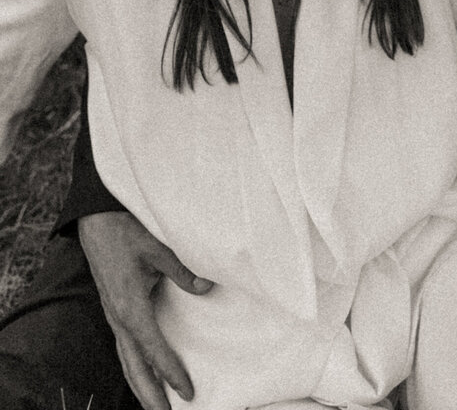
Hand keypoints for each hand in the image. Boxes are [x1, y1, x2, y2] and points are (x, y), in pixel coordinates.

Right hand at [78, 210, 212, 409]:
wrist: (97, 220)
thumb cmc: (126, 231)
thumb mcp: (158, 247)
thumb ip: (182, 270)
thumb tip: (205, 287)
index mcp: (129, 307)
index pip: (153, 350)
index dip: (170, 372)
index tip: (187, 392)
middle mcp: (118, 318)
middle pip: (133, 367)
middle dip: (150, 395)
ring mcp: (114, 316)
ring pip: (126, 360)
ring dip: (140, 385)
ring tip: (156, 406)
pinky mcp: (114, 310)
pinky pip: (124, 347)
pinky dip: (135, 366)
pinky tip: (145, 371)